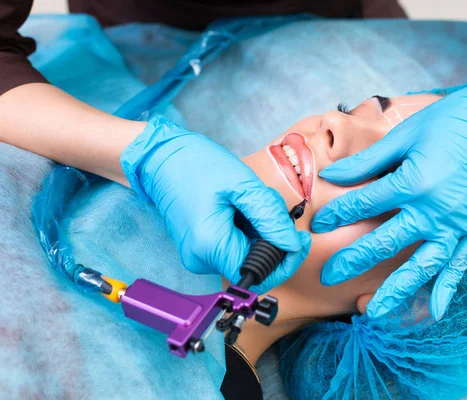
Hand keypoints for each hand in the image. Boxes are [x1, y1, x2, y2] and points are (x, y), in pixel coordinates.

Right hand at [121, 116, 310, 292]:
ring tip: (252, 202)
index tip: (298, 239)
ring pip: (245, 256)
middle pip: (254, 267)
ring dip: (260, 234)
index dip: (285, 261)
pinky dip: (247, 232)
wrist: (161, 157)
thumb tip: (292, 244)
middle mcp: (201, 259)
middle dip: (273, 242)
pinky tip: (242, 209)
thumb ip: (270, 217)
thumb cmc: (197, 164)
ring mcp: (198, 255)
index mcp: (210, 246)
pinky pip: (233, 248)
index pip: (260, 275)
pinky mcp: (199, 247)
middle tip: (275, 210)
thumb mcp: (243, 185)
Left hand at [311, 60, 466, 318]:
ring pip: (422, 265)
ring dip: (397, 290)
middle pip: (385, 242)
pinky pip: (460, 265)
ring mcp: (456, 223)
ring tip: (374, 311)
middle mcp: (433, 209)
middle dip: (353, 260)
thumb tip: (330, 175)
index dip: (338, 215)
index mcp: (413, 182)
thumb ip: (367, 160)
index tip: (317, 226)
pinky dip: (447, 289)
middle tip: (329, 276)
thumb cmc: (449, 121)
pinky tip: (433, 312)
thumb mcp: (404, 135)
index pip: (364, 204)